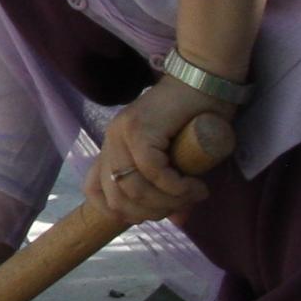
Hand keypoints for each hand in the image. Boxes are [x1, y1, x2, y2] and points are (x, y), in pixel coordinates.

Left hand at [86, 78, 223, 224]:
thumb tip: (180, 221)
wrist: (205, 78)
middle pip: (116, 198)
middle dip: (150, 214)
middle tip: (180, 208)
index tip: (149, 215)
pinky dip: (176, 187)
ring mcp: (122, 133)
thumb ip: (171, 188)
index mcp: (112, 147)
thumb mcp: (176, 158)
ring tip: (194, 195)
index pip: (94, 191)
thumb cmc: (194, 117)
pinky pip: (153, 172)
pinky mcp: (141, 128)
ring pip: (134, 188)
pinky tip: (195, 186)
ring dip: (167, 202)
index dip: (118, 212)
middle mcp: (111, 140)